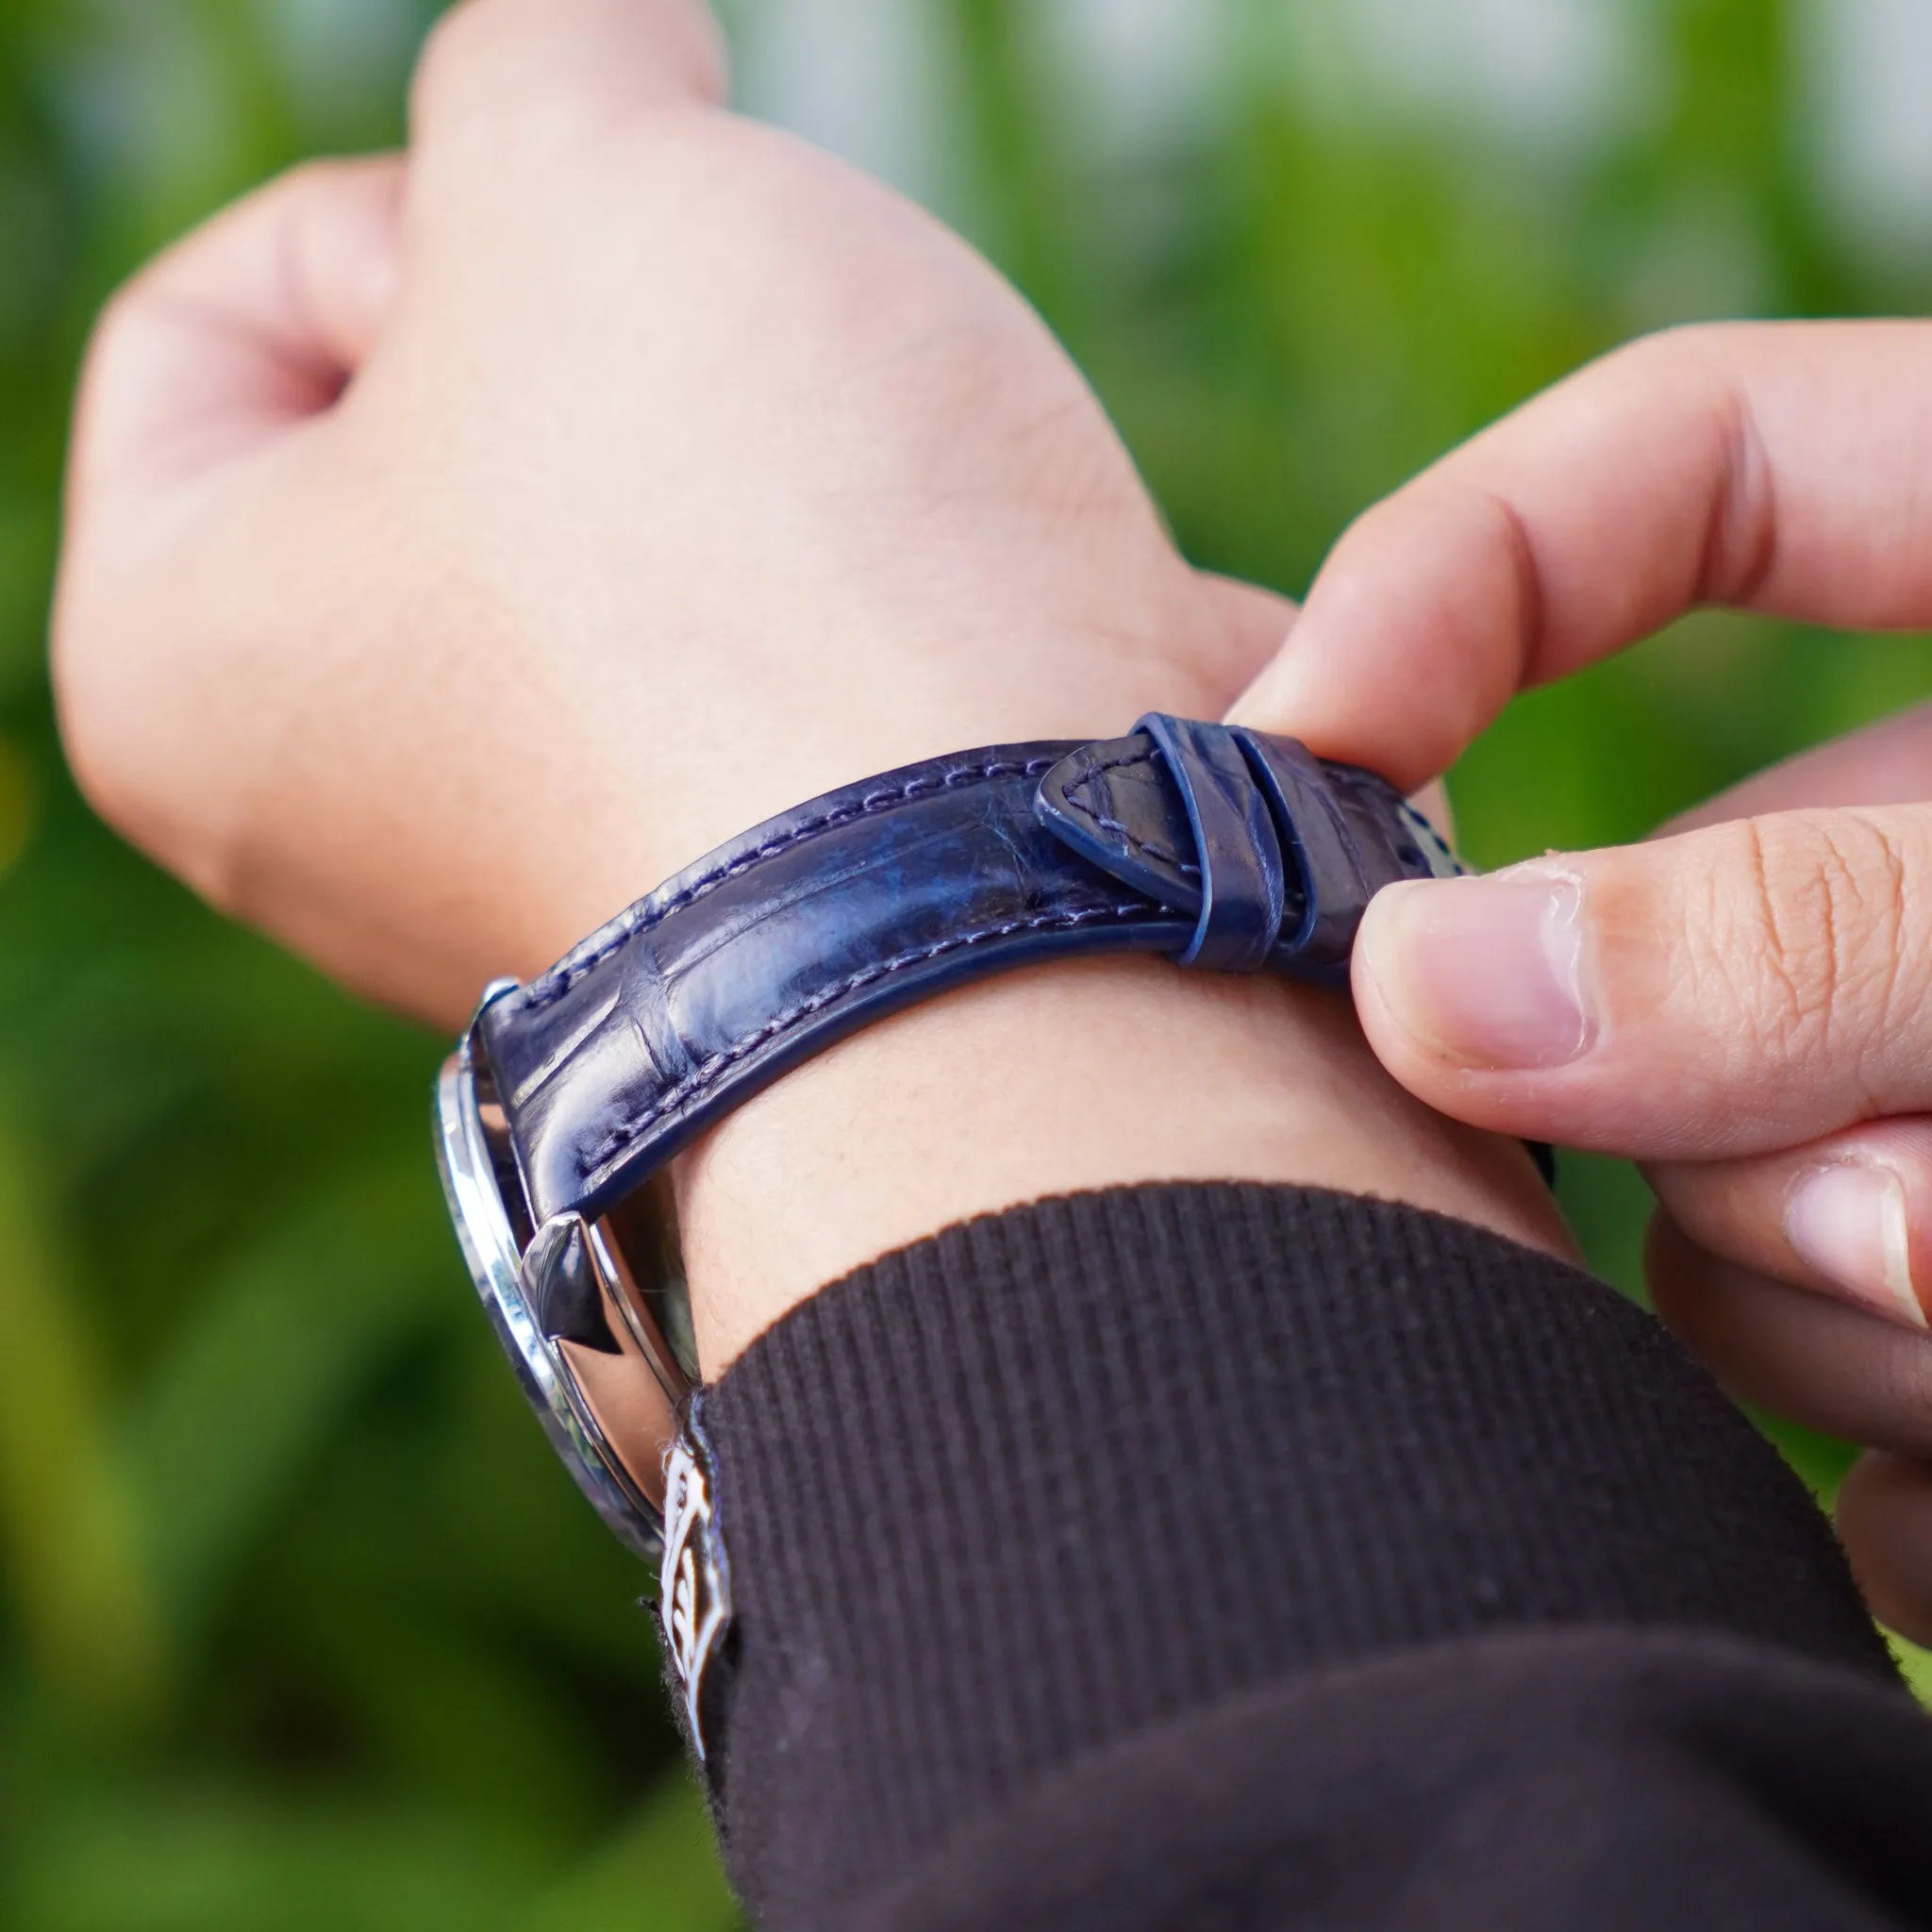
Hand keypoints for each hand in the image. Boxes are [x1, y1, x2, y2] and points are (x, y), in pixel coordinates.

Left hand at [54, 0, 1282, 1024]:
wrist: (1035, 919)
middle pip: (445, 430)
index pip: (216, 314)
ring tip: (888, 504)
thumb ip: (545, 52)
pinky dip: (865, 593)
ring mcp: (557, 879)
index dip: (421, 207)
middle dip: (623, 333)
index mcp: (183, 661)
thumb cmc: (759, 565)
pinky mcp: (751, 911)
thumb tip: (611, 69)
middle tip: (759, 369)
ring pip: (645, 539)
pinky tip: (955, 612)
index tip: (594, 262)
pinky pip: (781, 669)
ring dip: (778, 450)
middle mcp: (344, 820)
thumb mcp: (580, 161)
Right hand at [1231, 320, 1931, 1641]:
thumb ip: (1834, 923)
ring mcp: (1929, 1102)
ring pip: (1711, 1203)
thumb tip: (1436, 983)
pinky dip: (1891, 1480)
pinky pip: (1815, 1399)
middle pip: (1655, 924)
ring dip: (1830, 1309)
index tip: (1290, 750)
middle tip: (1875, 1227)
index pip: (1684, 466)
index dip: (1461, 570)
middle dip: (1698, 1086)